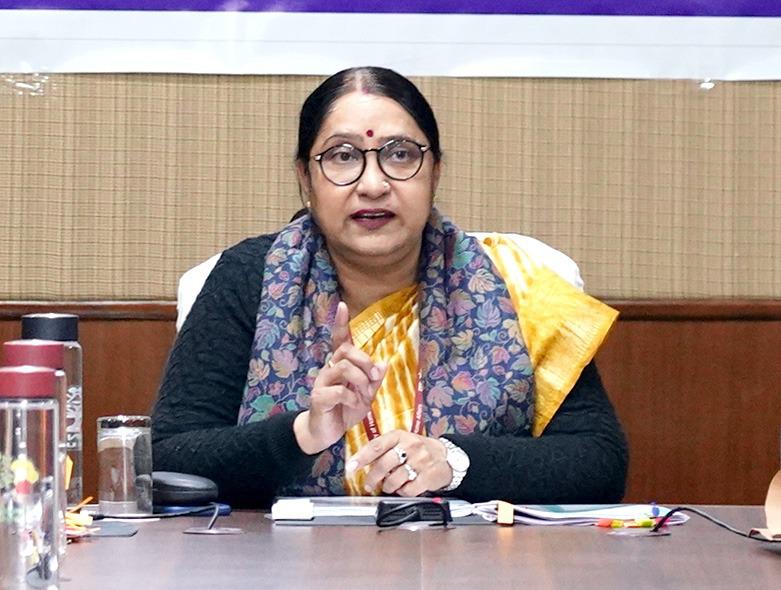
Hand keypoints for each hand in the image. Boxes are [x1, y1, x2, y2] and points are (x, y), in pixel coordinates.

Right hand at [294, 302, 385, 454]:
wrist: (324, 433)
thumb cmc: (345, 410)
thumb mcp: (365, 395)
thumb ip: (374, 380)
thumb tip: (384, 364)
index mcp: (340, 365)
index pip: (339, 339)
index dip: (340, 322)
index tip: (342, 305)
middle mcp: (329, 368)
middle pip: (346, 350)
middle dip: (365, 361)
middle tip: (374, 378)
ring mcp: (322, 382)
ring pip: (343, 367)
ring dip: (360, 381)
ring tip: (363, 396)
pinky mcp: (319, 397)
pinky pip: (339, 390)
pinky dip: (352, 398)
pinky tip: (353, 405)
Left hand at [345, 430, 452, 495]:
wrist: (446, 456)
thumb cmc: (418, 449)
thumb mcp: (402, 441)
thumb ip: (384, 450)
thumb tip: (361, 463)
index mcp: (400, 436)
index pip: (376, 446)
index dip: (361, 457)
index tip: (350, 467)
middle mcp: (410, 446)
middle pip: (383, 465)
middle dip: (372, 478)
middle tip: (369, 484)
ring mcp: (420, 461)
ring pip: (394, 480)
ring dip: (388, 486)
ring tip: (390, 485)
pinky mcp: (428, 476)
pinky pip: (408, 490)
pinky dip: (402, 492)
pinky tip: (404, 487)